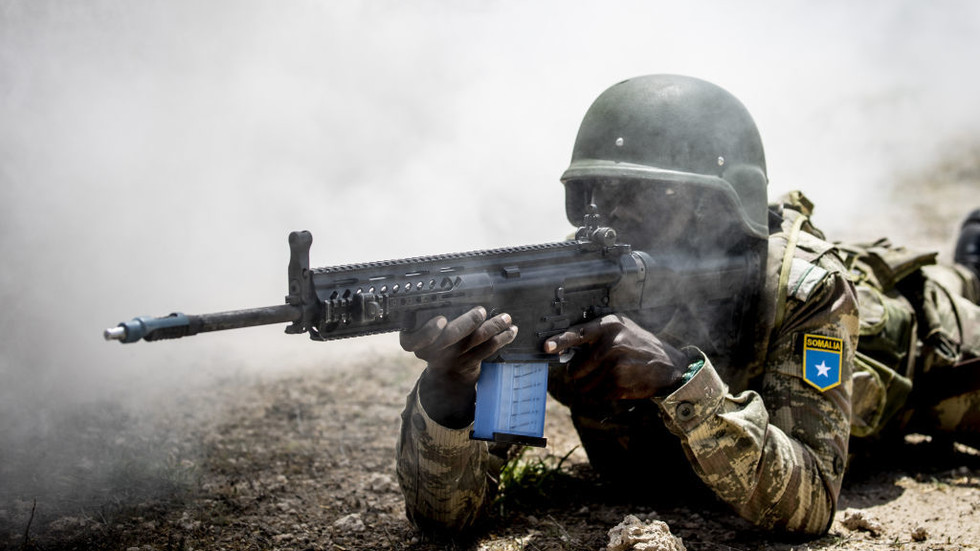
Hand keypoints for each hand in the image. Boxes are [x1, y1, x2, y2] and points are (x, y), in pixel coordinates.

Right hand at [400, 306, 517, 426]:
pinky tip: (511, 331)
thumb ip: (434, 317)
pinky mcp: (470, 364)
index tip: (441, 320)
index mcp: (417, 341)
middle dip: (467, 322)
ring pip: (474, 340)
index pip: (416, 339)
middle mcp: (434, 352)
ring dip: (493, 327)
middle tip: (481, 311)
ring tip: (506, 318)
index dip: (428, 331)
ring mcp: (453, 359)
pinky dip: (502, 338)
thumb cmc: (438, 342)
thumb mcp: (428, 333)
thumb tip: (460, 291)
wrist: (447, 375)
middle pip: (450, 337)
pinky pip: (488, 350)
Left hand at [543, 314, 687, 399]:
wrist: (667, 364)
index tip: (547, 347)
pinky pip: (596, 395)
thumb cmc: (639, 343)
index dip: (560, 341)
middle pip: (575, 369)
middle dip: (578, 373)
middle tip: (592, 368)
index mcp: (609, 327)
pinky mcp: (619, 385)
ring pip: (583, 385)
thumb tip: (565, 346)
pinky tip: (615, 383)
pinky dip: (600, 393)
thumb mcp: (621, 327)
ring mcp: (615, 367)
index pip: (578, 334)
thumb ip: (595, 333)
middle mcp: (611, 346)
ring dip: (588, 385)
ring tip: (606, 375)